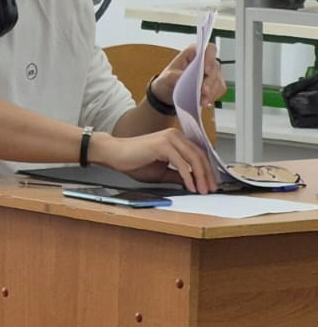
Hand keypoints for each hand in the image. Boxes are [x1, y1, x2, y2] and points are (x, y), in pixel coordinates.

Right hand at [89, 129, 217, 193]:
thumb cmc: (133, 161)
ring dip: (201, 177)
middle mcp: (175, 135)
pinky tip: (191, 187)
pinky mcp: (163, 145)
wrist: (114, 154)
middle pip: (200, 155)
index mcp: (176, 138)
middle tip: (211, 189)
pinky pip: (181, 164)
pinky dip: (188, 177)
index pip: (198, 153)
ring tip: (204, 190)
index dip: (207, 169)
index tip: (211, 183)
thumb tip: (193, 183)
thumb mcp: (161, 172)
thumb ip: (177, 175)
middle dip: (208, 174)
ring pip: (194, 159)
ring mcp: (170, 139)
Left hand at [150, 42, 225, 109]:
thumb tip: (184, 77)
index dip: (209, 58)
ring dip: (211, 91)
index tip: (206, 70)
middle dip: (210, 80)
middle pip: (215, 67)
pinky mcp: (214, 85)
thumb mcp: (166, 77)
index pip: (208, 50)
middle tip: (203, 91)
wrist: (167, 94)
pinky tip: (204, 102)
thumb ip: (175, 76)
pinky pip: (219, 89)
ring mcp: (212, 73)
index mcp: (193, 53)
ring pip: (218, 80)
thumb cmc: (167, 80)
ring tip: (202, 100)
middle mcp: (205, 61)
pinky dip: (212, 96)